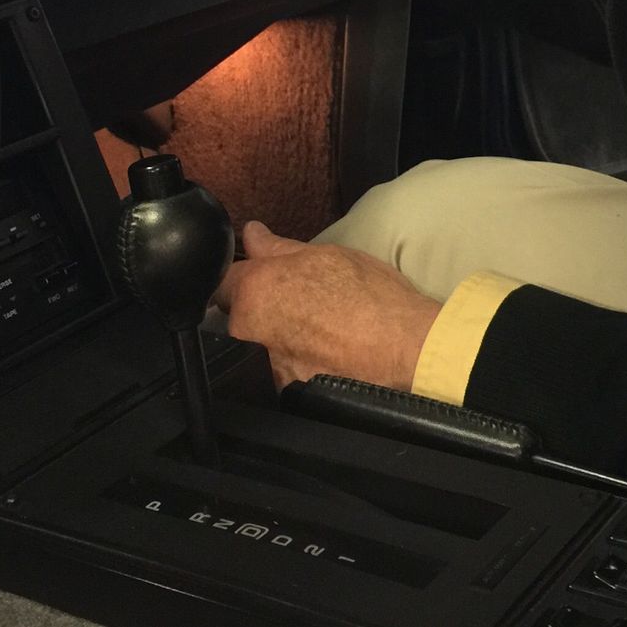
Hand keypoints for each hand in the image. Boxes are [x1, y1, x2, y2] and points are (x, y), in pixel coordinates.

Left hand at [215, 221, 440, 390]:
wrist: (404, 348)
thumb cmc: (370, 298)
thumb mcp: (324, 255)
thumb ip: (278, 247)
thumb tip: (253, 234)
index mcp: (255, 291)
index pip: (222, 280)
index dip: (241, 275)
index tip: (257, 274)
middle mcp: (252, 332)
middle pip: (242, 315)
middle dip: (263, 307)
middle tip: (302, 300)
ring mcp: (269, 366)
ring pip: (264, 344)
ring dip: (282, 336)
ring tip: (322, 328)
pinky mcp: (289, 393)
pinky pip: (285, 369)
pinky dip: (300, 361)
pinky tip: (328, 351)